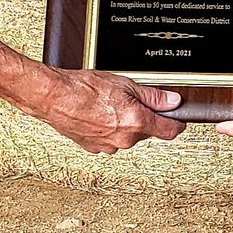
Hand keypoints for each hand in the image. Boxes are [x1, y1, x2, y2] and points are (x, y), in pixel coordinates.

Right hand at [41, 70, 185, 153]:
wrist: (53, 97)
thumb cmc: (83, 88)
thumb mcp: (124, 84)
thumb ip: (152, 96)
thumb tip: (172, 101)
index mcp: (136, 123)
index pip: (169, 131)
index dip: (177, 123)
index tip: (179, 119)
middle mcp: (124, 140)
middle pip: (146, 131)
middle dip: (144, 117)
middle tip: (132, 99)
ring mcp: (108, 146)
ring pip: (126, 135)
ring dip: (124, 122)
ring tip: (109, 103)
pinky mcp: (93, 148)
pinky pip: (109, 138)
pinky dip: (108, 127)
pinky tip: (98, 112)